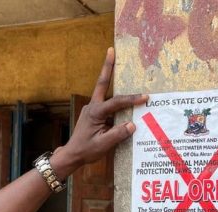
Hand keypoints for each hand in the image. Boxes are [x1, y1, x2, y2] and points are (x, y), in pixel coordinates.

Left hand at [52, 47, 147, 177]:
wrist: (72, 155)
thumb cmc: (86, 150)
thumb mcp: (103, 145)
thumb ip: (117, 134)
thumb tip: (132, 125)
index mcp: (95, 113)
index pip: (116, 103)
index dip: (131, 99)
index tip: (145, 97)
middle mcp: (92, 107)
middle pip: (102, 83)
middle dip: (107, 67)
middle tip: (111, 50)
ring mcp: (92, 109)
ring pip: (103, 90)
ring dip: (109, 76)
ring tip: (115, 61)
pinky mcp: (94, 114)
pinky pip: (106, 102)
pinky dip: (113, 96)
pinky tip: (121, 96)